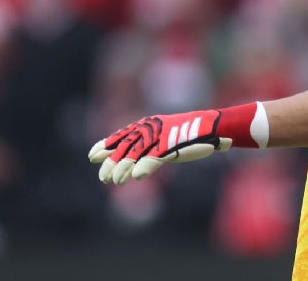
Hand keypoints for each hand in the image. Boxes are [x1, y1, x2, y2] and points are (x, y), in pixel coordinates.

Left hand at [88, 103, 267, 184]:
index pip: (123, 135)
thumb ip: (151, 146)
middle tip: (102, 177)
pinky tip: (138, 177)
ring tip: (114, 182)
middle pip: (126, 145)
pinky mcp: (174, 144)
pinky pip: (156, 157)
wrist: (216, 128)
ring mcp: (163, 136)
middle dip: (112, 160)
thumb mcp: (168, 138)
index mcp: (151, 124)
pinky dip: (146, 166)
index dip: (107, 144)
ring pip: (137, 152)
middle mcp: (153, 128)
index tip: (92, 155)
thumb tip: (136, 161)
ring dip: (124, 167)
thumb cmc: (193, 134)